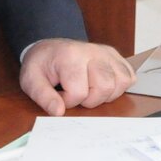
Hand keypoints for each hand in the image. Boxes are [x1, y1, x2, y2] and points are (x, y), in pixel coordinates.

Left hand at [19, 39, 135, 116]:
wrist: (49, 48)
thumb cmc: (42, 65)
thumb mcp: (31, 80)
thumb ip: (43, 96)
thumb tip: (58, 112)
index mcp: (70, 56)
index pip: (79, 92)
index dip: (68, 101)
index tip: (59, 94)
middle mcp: (92, 51)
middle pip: (105, 87)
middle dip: (90, 100)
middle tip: (76, 94)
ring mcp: (106, 53)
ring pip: (120, 83)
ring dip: (105, 94)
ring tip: (89, 89)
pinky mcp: (115, 56)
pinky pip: (129, 77)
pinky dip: (118, 87)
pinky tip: (101, 85)